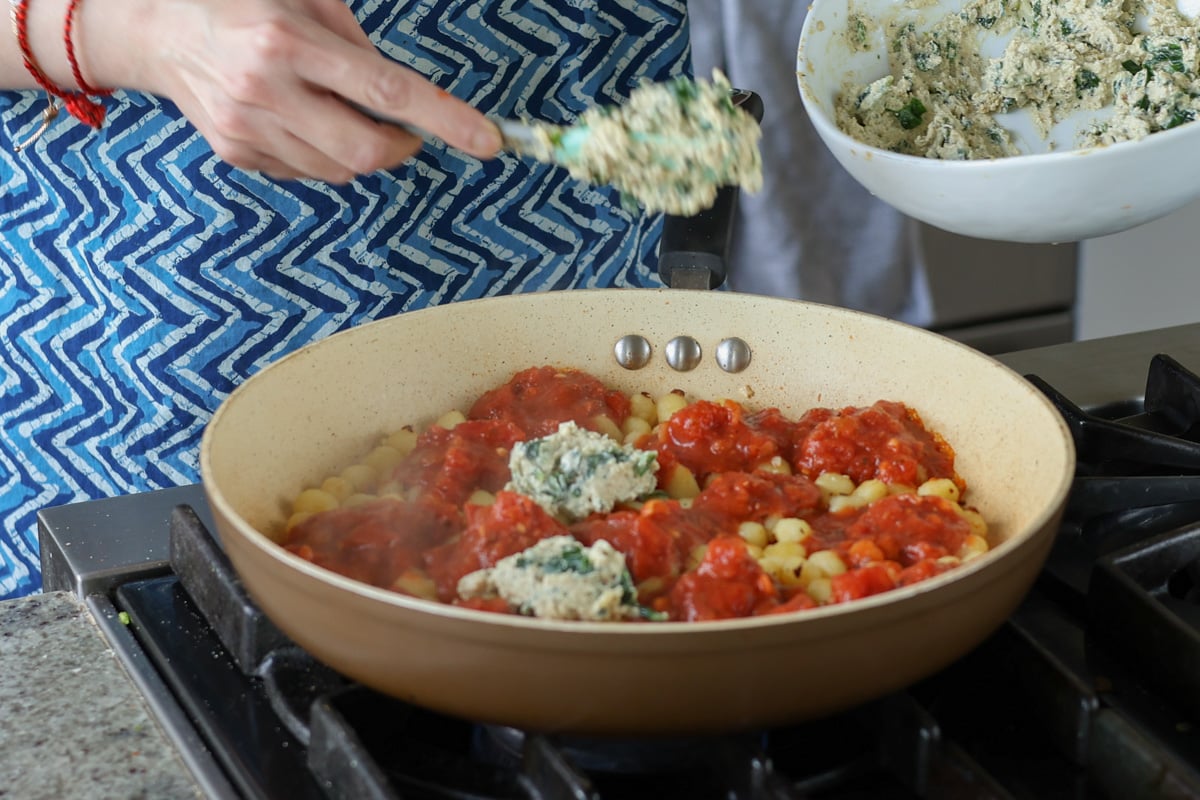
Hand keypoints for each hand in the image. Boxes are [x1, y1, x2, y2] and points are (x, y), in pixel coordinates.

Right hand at [88, 0, 501, 180]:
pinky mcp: (236, 153)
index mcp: (288, 41)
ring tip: (339, 110)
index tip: (487, 141)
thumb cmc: (244, 4)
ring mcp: (247, 128)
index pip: (384, 89)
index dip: (443, 119)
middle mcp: (266, 89)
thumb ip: (355, 42)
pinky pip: (307, 172)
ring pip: (339, 169)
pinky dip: (324, 154)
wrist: (157, 29)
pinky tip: (304, 120)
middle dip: (401, 147)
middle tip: (408, 132)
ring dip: (362, 151)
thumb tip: (404, 94)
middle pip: (365, 150)